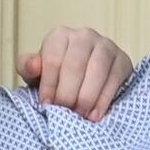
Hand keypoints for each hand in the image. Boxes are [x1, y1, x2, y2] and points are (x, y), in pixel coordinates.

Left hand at [19, 26, 135, 119]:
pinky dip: (103, 100)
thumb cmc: (57, 76)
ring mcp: (106, 46)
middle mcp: (84, 35)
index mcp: (60, 35)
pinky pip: (114, 79)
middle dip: (68, 93)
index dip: (49, 86)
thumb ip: (27, 67)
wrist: (84, 79)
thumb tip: (33, 66)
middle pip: (74, 65)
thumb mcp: (36, 72)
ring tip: (79, 115)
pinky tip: (94, 115)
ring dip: (86, 97)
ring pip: (96, 70)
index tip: (47, 105)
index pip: (53, 60)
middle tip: (65, 112)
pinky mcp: (122, 60)